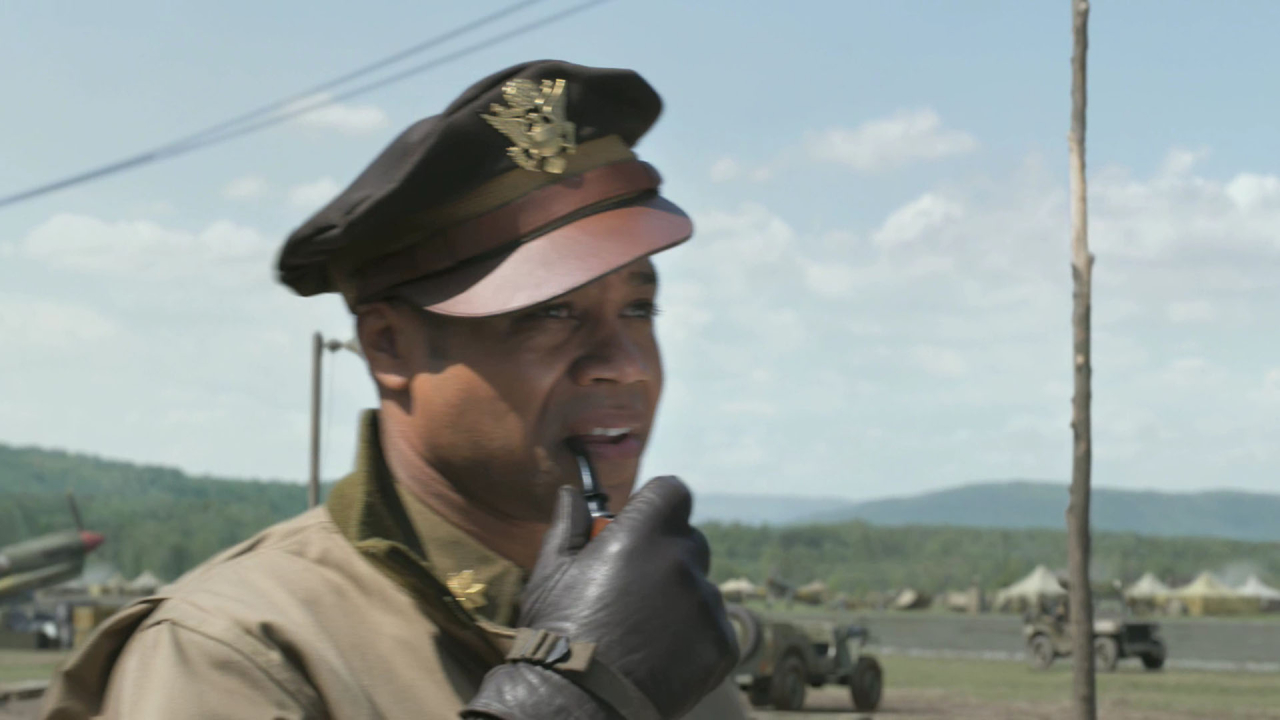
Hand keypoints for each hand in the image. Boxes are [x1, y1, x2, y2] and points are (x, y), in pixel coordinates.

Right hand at [462, 477, 737, 719]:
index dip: (657, 506)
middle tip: (635, 591)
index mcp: (642, 533)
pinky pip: (714, 628)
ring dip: (681, 601)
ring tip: (643, 635)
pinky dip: (694, 640)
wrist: (577, 704)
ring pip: (701, 588)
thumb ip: (569, 526)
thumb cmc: (558, 633)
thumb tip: (572, 494)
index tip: (641, 527)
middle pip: (689, 541)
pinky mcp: (721, 642)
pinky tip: (660, 658)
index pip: (672, 491)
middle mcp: (681, 560)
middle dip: (667, 557)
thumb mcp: (552, 573)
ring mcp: (706, 603)